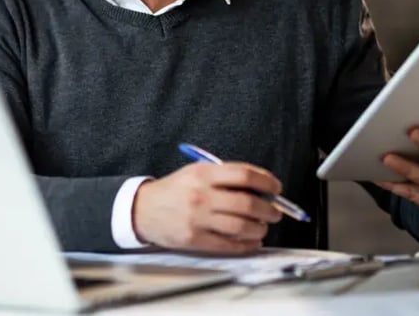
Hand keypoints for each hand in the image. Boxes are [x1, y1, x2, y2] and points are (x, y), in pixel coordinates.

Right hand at [132, 162, 282, 252]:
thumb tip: (262, 189)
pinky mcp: (194, 238)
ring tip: (262, 227)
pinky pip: (229, 245)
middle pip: (247, 203)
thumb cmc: (174, 190)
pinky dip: (246, 245)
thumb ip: (226, 178)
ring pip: (242, 226)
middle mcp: (201, 195)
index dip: (267, 182)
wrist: (142, 209)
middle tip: (274, 213)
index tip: (276, 188)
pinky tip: (251, 242)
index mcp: (203, 174)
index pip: (245, 175)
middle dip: (269, 210)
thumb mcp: (196, 173)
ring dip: (260, 229)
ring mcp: (197, 218)